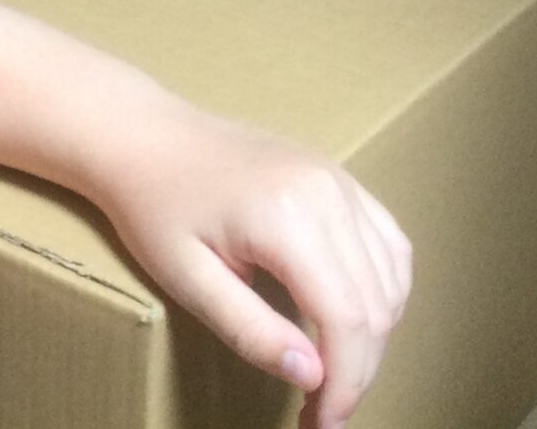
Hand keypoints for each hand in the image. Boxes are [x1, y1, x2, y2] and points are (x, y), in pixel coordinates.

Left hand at [89, 101, 412, 428]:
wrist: (145, 136)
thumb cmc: (156, 205)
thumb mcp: (188, 279)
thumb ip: (251, 330)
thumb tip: (311, 376)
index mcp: (288, 217)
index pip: (347, 320)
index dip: (345, 384)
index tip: (321, 424)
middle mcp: (327, 191)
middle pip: (376, 305)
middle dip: (357, 371)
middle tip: (322, 412)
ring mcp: (339, 179)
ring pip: (391, 278)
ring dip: (372, 336)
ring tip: (333, 373)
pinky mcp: (338, 177)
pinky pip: (387, 243)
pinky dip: (384, 291)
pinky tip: (356, 321)